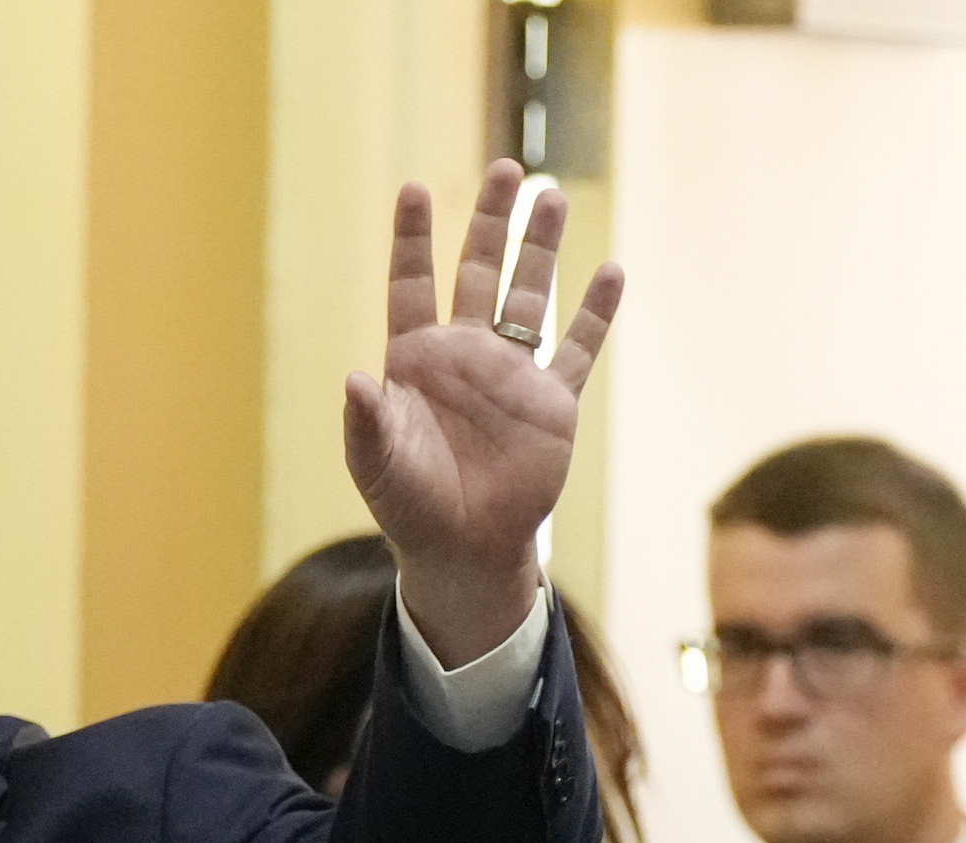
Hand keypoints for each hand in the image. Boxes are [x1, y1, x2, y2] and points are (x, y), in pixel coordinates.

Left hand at [344, 160, 623, 665]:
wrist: (463, 549)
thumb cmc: (410, 506)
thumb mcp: (377, 465)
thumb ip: (367, 422)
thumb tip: (354, 381)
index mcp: (415, 361)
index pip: (412, 285)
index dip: (413, 239)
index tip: (414, 189)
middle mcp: (464, 355)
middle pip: (477, 271)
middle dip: (490, 222)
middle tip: (505, 170)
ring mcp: (510, 375)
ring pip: (530, 296)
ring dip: (541, 248)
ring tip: (552, 197)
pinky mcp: (551, 404)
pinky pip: (576, 350)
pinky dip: (595, 314)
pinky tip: (611, 274)